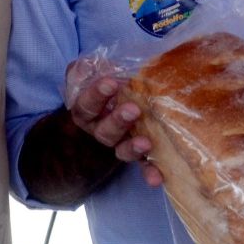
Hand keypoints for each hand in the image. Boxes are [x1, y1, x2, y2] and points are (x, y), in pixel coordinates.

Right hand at [63, 59, 161, 186]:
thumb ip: (86, 70)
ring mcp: (120, 144)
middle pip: (105, 131)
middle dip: (118, 120)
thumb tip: (87, 65)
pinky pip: (142, 165)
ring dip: (132, 148)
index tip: (112, 82)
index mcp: (87, 111)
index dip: (97, 94)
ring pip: (122, 150)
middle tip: (133, 109)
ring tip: (145, 143)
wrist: (113, 105)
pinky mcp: (137, 154)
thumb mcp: (92, 74)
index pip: (87, 104)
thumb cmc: (105, 86)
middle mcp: (101, 130)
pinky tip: (157, 178)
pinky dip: (149, 171)